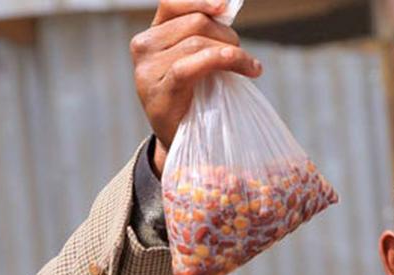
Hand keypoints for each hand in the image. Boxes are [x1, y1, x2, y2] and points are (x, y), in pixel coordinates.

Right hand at [130, 0, 262, 175]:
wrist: (180, 142)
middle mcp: (143, 48)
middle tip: (243, 55)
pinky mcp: (158, 91)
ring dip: (234, 52)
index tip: (225, 6)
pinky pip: (192, 65)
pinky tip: (247, 69)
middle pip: (194, 22)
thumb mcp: (194, 62)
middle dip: (226, 34)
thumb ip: (202, 37)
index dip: (199, 1)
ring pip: (198, 42)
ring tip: (249, 66)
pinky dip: (225, 60)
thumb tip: (226, 9)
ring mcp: (147, 70)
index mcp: (151, 36)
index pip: (171, 4)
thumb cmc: (193, 99)